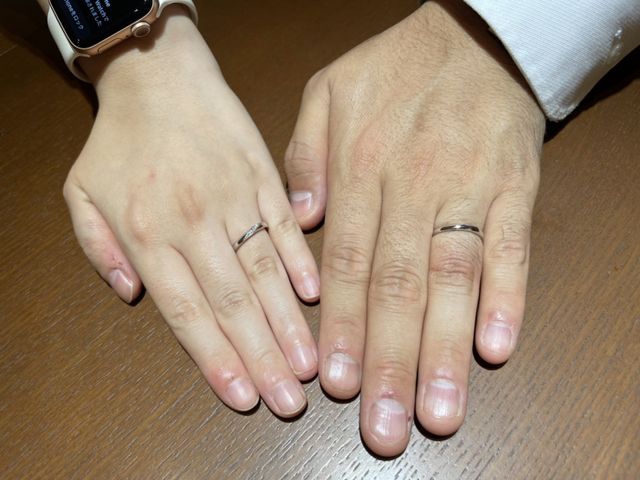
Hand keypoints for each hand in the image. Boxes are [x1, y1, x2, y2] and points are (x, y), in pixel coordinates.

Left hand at [63, 9, 319, 416]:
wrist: (160, 77)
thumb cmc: (121, 142)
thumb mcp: (80, 193)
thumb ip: (97, 249)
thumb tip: (133, 297)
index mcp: (147, 233)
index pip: (186, 312)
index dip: (216, 358)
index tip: (242, 396)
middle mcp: (194, 222)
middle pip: (233, 302)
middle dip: (262, 356)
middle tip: (289, 400)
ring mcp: (234, 198)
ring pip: (265, 271)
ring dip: (288, 321)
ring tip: (310, 364)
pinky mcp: (263, 177)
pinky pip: (285, 225)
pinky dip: (301, 262)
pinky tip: (316, 297)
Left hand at [285, 0, 544, 454]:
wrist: (475, 34)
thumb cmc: (396, 67)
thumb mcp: (328, 91)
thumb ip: (303, 155)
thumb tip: (299, 219)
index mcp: (360, 168)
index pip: (345, 264)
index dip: (340, 328)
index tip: (334, 386)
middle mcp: (412, 186)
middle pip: (397, 286)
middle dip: (388, 362)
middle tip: (383, 427)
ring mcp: (468, 189)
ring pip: (454, 280)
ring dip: (445, 350)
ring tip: (439, 411)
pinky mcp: (516, 190)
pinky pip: (513, 249)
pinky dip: (508, 298)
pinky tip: (498, 348)